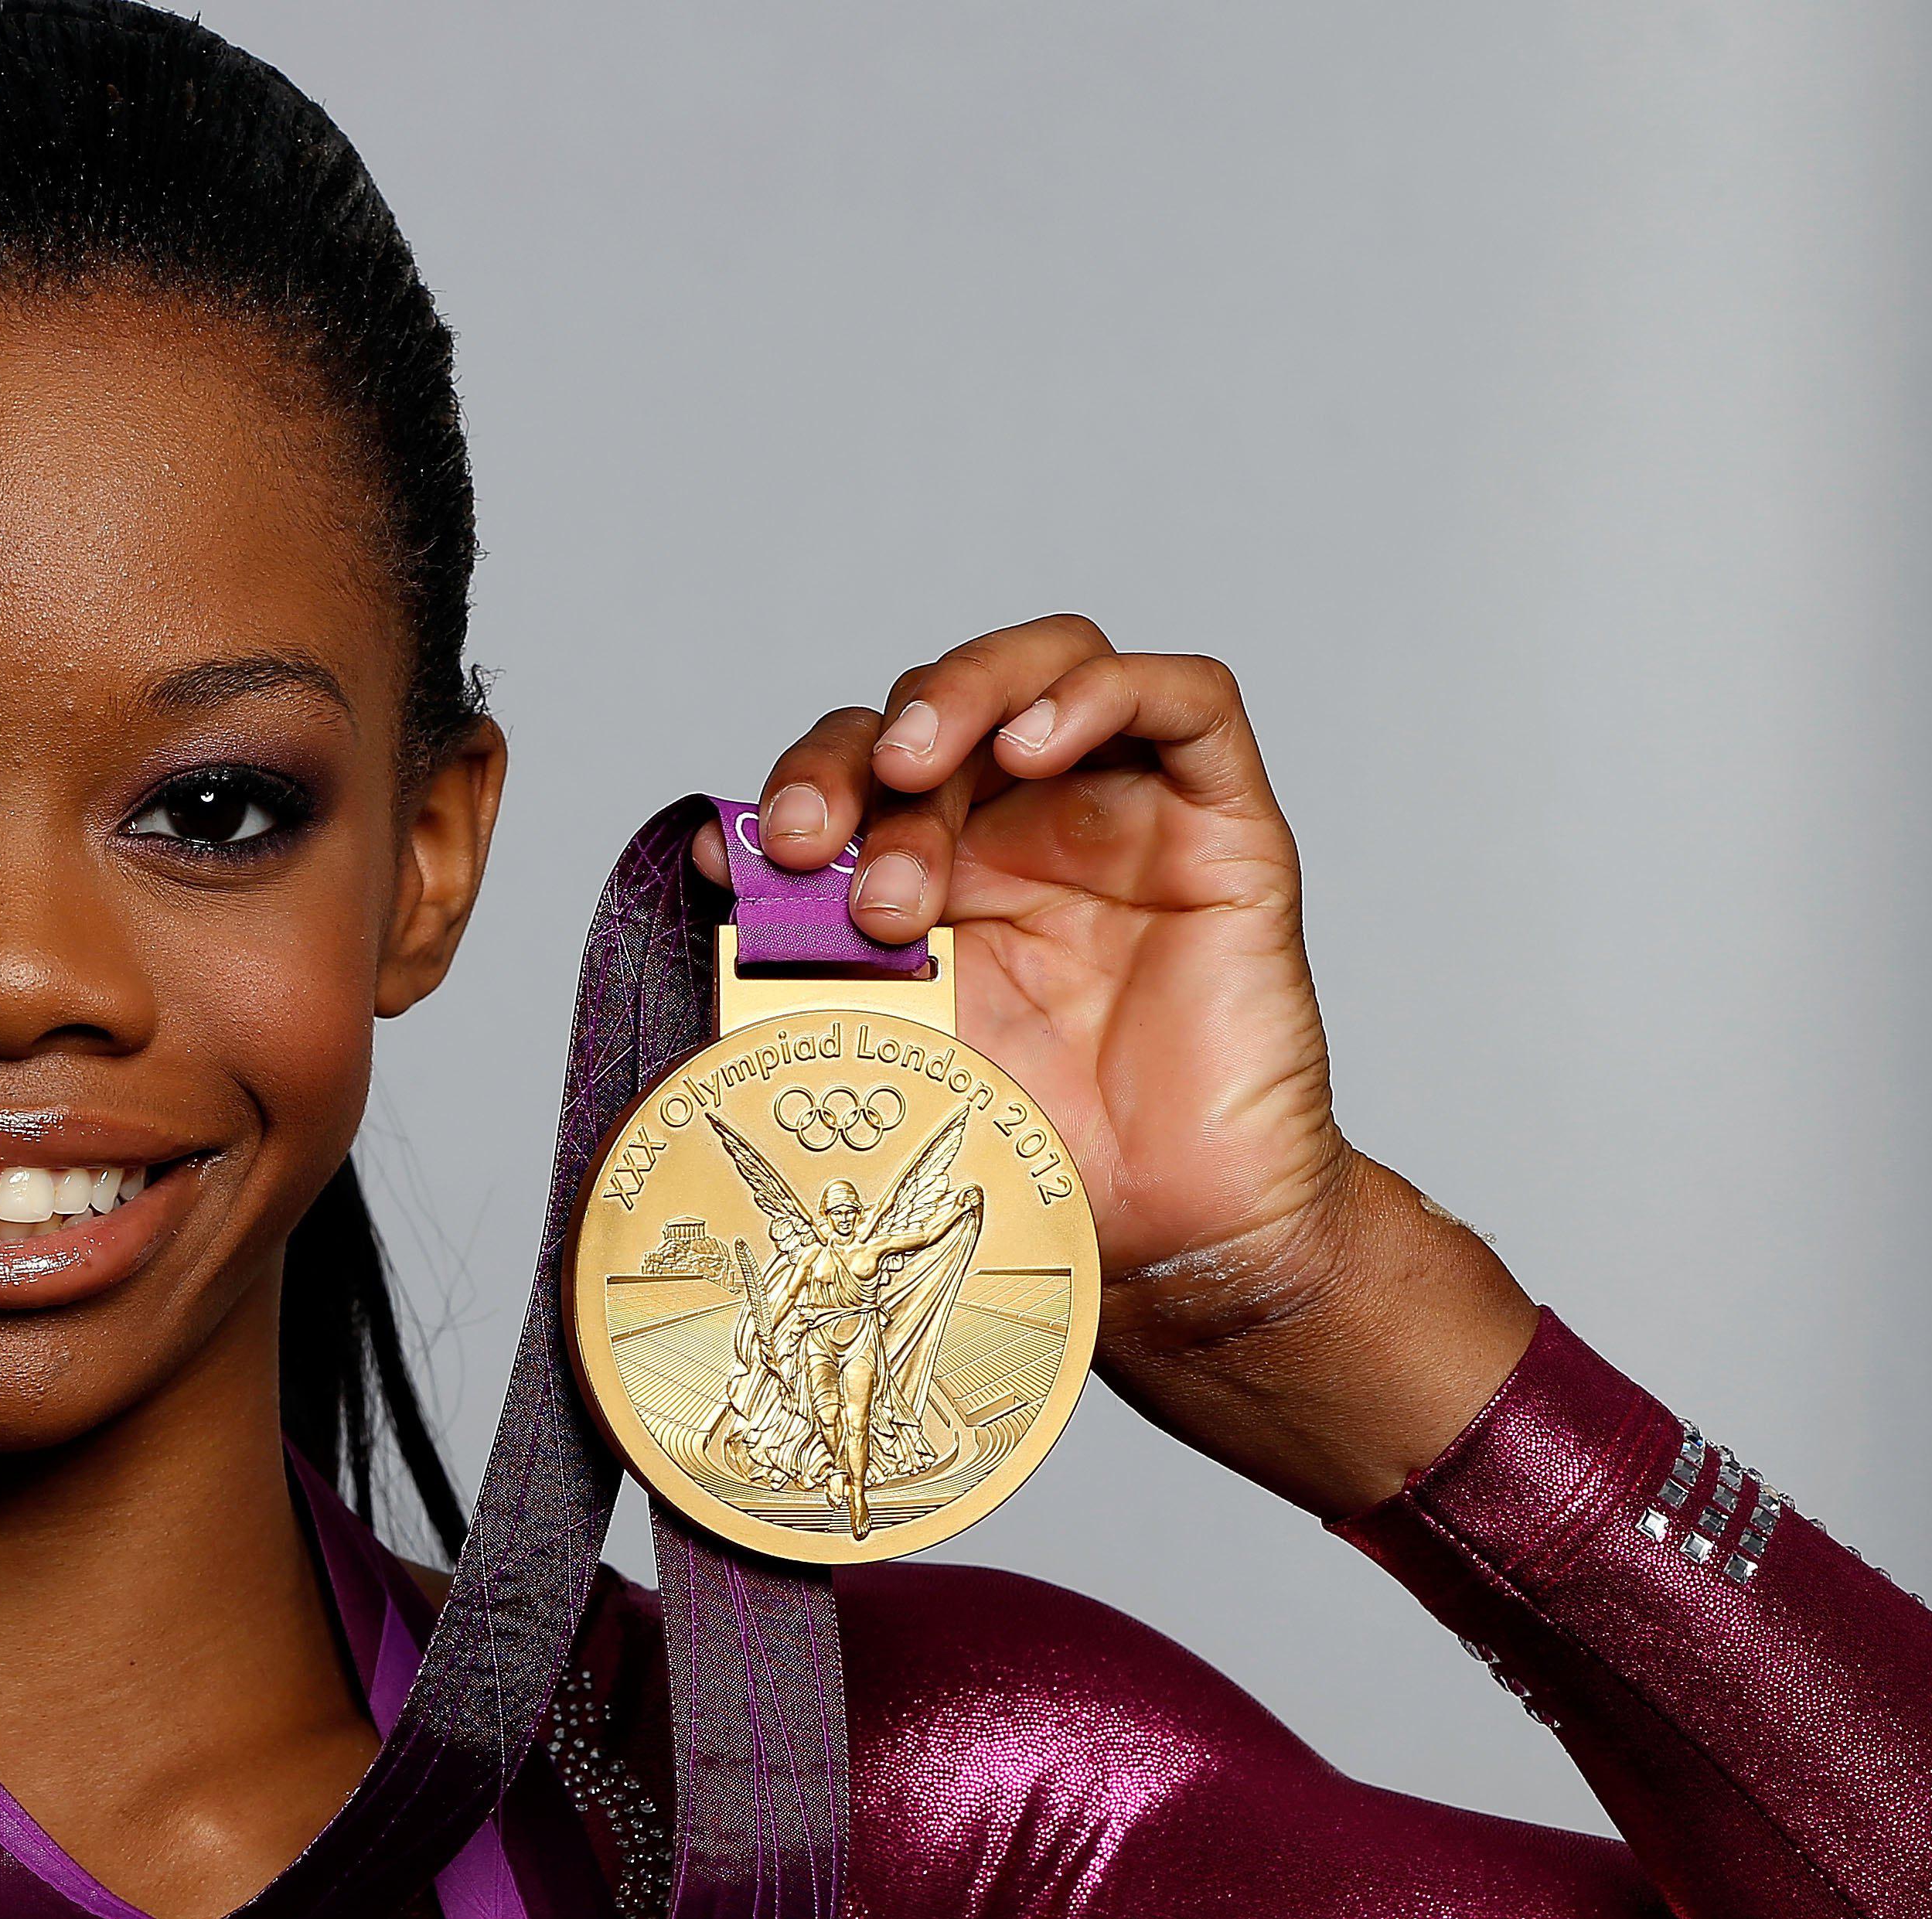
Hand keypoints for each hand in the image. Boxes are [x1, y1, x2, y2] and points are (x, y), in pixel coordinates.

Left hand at [699, 615, 1535, 1509]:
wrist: (1175, 1242)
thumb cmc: (1039, 1160)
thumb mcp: (886, 1059)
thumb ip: (807, 968)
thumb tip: (708, 869)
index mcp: (936, 877)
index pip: (856, 772)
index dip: (795, 787)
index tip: (745, 858)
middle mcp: (1023, 830)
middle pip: (934, 709)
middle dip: (858, 758)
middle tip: (821, 843)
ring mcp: (1122, 817)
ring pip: (1050, 664)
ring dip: (964, 694)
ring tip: (914, 768)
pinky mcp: (1223, 827)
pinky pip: (1184, 700)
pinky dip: (1101, 692)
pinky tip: (1035, 743)